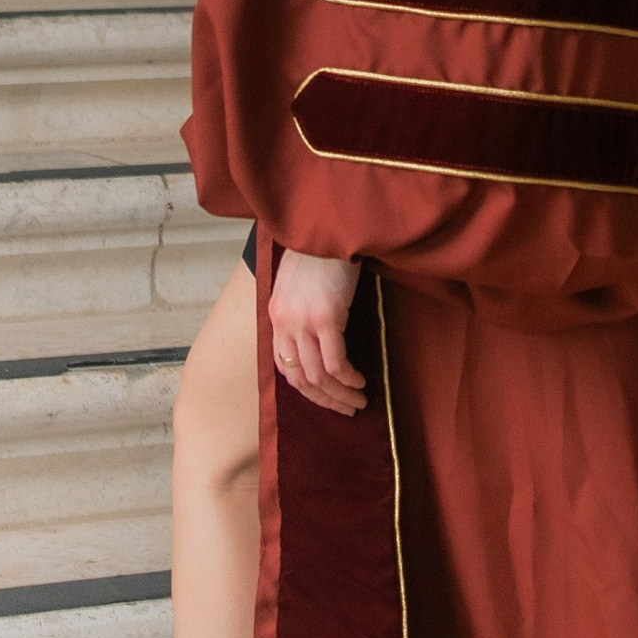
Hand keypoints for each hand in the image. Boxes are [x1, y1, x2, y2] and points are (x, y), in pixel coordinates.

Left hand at [268, 249, 367, 413]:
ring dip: (340, 394)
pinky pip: (335, 362)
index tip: (326, 397)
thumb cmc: (320, 254)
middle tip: (346, 409)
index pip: (284, 366)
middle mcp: (285, 324)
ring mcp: (304, 323)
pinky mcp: (325, 318)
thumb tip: (320, 336)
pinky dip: (348, 378)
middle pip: (299, 378)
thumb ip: (302, 309)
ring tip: (359, 400)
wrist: (327, 228)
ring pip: (318, 376)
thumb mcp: (300, 284)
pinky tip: (361, 380)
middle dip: (324, 400)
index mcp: (277, 317)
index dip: (305, 388)